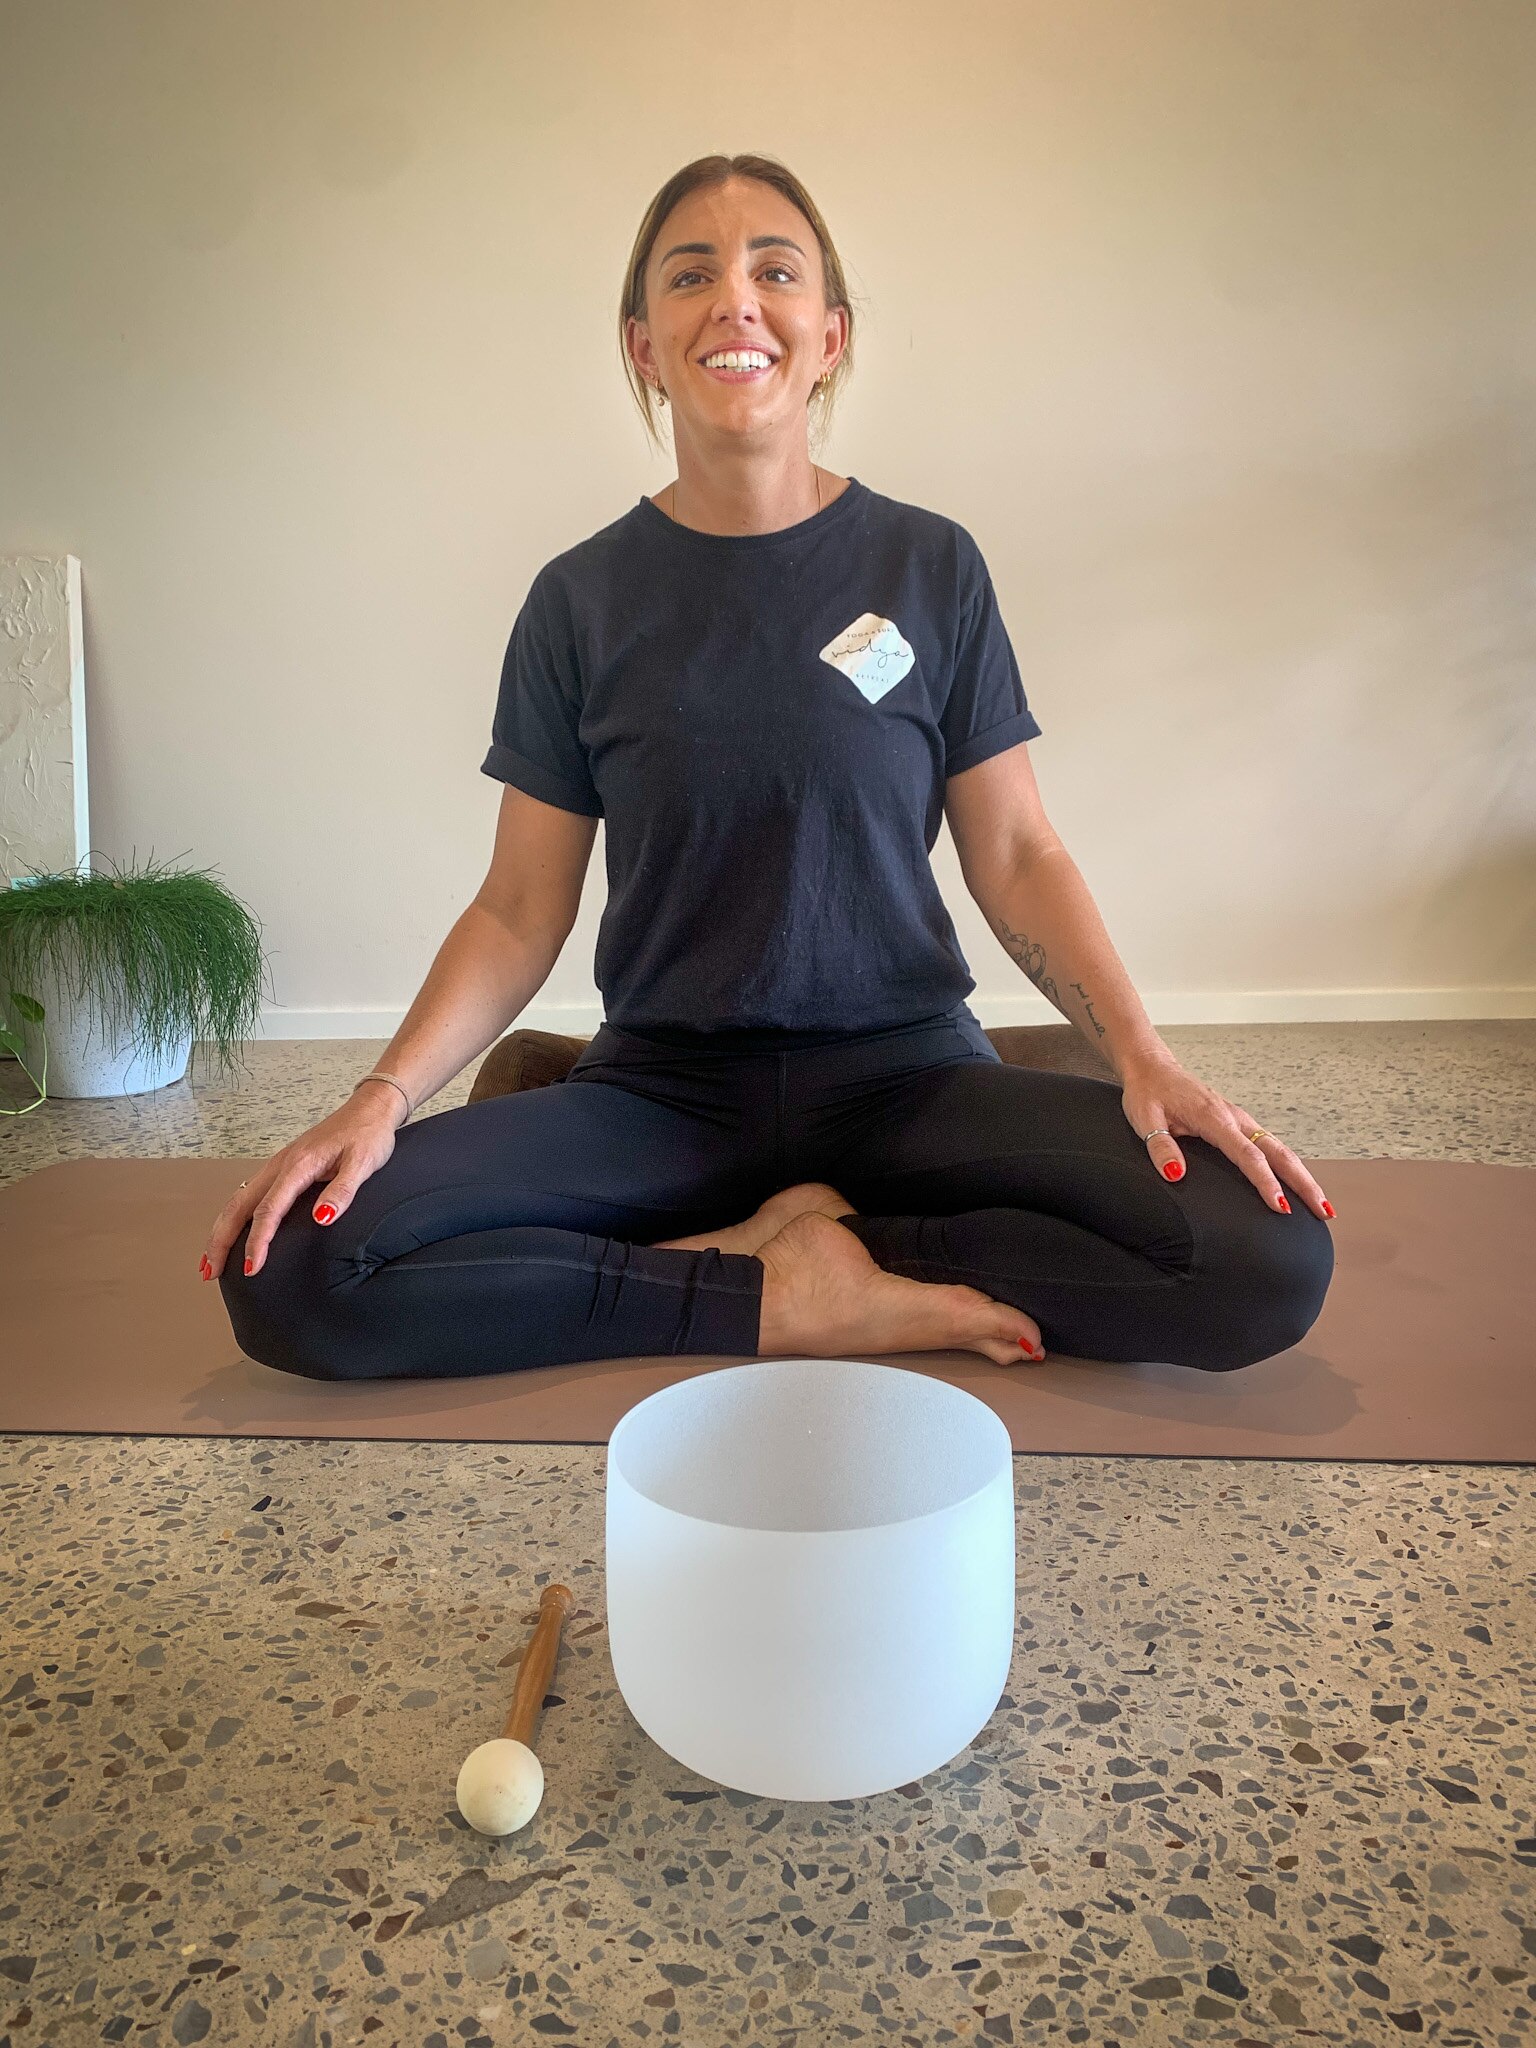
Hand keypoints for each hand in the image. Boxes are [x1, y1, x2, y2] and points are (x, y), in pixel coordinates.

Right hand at [199, 1091, 402, 1281]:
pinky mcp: (283, 1166)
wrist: (369, 1108)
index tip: (253, 1268)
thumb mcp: (363, 1163)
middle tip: (211, 1271)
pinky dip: (234, 1216)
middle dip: (221, 1240)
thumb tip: (321, 1219)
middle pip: (239, 1206)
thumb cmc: (368, 1134)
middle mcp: (281, 1165)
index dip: (258, 1241)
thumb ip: (343, 1191)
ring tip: (211, 1260)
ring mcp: (279, 1165)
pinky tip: (233, 1230)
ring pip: (238, 1200)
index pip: (269, 1210)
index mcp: (298, 1166)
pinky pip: (250, 1194)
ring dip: (222, 1230)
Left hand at [1119, 1054, 1334, 1220]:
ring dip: (1302, 1176)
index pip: (1248, 1156)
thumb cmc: (1147, 1092)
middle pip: (1279, 1153)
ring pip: (1279, 1149)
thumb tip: (1176, 1174)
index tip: (1280, 1207)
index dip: (1265, 1183)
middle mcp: (1235, 1117)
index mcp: (1214, 1118)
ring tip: (1321, 1205)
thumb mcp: (1144, 1119)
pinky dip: (1288, 1165)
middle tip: (1324, 1211)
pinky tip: (1295, 1183)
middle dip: (1304, 1183)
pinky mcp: (1238, 1122)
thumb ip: (1160, 1146)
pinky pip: (1269, 1145)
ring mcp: (1239, 1119)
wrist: (1152, 1067)